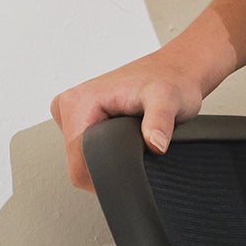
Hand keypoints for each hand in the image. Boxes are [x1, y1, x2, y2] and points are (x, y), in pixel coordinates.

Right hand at [50, 55, 205, 193]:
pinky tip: (126, 136)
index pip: (78, 164)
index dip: (105, 176)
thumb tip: (154, 144)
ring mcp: (75, 111)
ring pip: (83, 159)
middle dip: (109, 165)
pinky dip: (108, 150)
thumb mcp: (169, 99)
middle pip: (79, 164)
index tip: (131, 166)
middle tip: (138, 144)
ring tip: (134, 136)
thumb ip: (159, 121)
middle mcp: (70, 104)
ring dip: (109, 157)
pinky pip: (88, 149)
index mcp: (78, 101)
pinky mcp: (84, 117)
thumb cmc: (170, 79)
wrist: (174, 68)